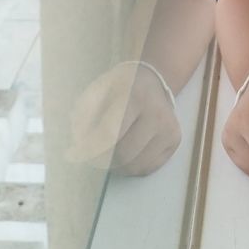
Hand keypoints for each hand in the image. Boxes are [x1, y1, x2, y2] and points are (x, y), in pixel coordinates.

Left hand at [66, 61, 180, 175]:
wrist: (154, 80)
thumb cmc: (120, 87)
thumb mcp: (98, 90)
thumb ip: (83, 116)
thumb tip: (74, 151)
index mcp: (136, 96)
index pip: (110, 134)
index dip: (90, 148)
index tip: (76, 154)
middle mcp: (157, 114)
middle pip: (124, 153)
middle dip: (102, 160)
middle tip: (91, 158)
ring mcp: (169, 129)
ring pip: (136, 166)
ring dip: (116, 167)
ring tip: (107, 157)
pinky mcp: (174, 141)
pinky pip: (148, 168)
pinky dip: (131, 168)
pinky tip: (125, 157)